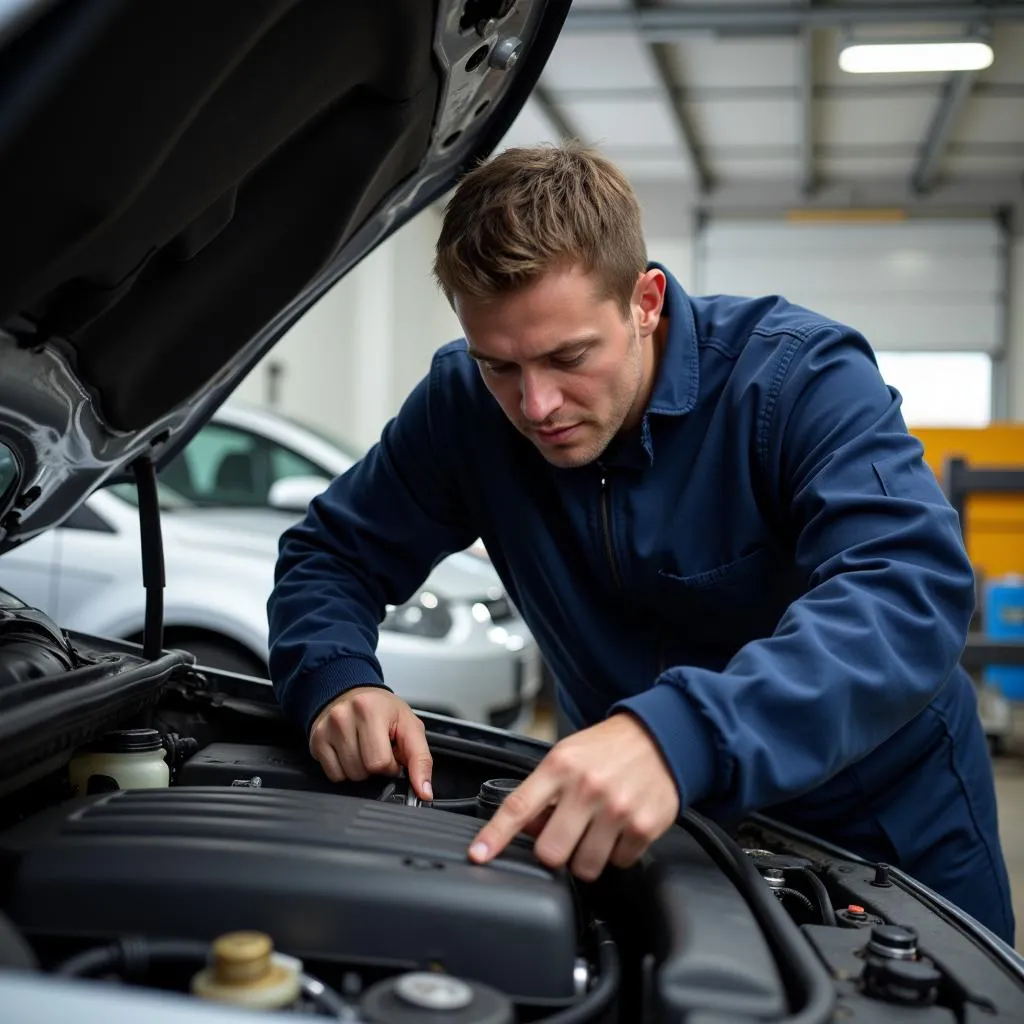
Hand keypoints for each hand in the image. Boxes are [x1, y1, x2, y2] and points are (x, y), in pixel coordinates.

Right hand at [309, 686, 432, 799]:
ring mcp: (326, 729)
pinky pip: (333, 775)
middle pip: (363, 771)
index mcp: (370, 709)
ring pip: (348, 776)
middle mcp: (343, 716)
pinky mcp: (315, 740)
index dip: (391, 765)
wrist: (354, 694)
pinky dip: (344, 770)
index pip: (380, 763)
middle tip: (378, 749)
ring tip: (364, 749)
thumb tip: (424, 792)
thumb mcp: (410, 727)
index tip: (392, 752)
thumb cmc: (383, 710)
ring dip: (360, 770)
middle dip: (375, 768)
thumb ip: (421, 760)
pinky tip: (349, 752)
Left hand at [467, 713, 678, 879]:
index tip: (479, 854)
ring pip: (585, 867)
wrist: (662, 736)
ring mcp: (617, 809)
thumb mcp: (568, 755)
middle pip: (550, 851)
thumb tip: (522, 829)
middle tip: (565, 837)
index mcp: (561, 766)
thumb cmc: (609, 747)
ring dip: (586, 857)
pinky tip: (620, 829)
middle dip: (554, 851)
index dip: (495, 835)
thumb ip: (543, 790)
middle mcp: (587, 787)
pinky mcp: (644, 826)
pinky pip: (619, 863)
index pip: (518, 806)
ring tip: (595, 832)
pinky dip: (617, 853)